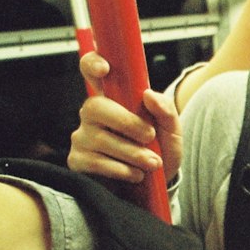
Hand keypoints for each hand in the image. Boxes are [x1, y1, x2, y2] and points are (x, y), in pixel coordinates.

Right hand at [69, 50, 181, 185]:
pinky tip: (135, 174)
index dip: (93, 63)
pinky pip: (94, 162)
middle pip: (95, 107)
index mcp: (113, 97)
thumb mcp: (172, 129)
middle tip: (149, 137)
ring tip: (152, 163)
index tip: (105, 69)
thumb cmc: (161, 150)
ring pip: (99, 138)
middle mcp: (92, 114)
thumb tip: (149, 95)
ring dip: (132, 152)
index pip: (92, 70)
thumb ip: (166, 110)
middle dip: (127, 123)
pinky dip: (121, 170)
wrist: (158, 185)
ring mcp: (82, 137)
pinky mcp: (77, 161)